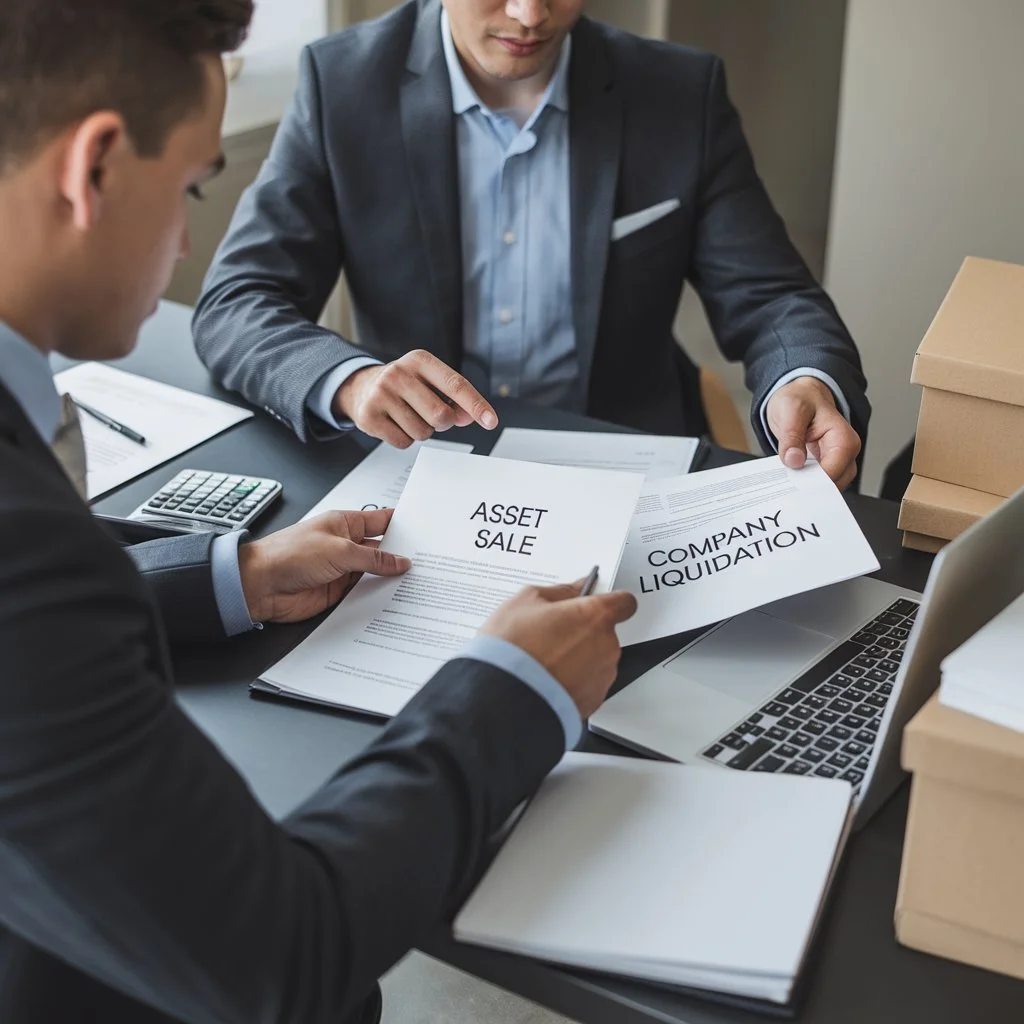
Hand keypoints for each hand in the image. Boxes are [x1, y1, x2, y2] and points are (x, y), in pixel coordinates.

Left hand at [238, 509, 409, 623]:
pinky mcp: (338, 590)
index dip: (402, 524)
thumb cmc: (288, 554)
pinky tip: (393, 598)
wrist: (260, 585)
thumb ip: (373, 559)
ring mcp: (342, 568)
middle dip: (401, 555)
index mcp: (345, 524)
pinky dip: (377, 595)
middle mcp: (345, 545)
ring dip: (390, 578)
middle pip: (382, 549)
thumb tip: (399, 561)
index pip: (381, 521)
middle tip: (427, 561)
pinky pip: (364, 592)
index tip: (425, 530)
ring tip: (416, 582)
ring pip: (375, 573)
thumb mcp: (339, 551)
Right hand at [334, 350, 497, 447]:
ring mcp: (381, 394)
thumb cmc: (404, 386)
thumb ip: (453, 399)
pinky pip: (404, 442)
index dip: (476, 405)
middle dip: (443, 423)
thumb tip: (469, 418)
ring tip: (408, 415)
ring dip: (422, 431)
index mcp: (419, 360)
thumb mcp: (429, 382)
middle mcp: (398, 373)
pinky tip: (395, 423)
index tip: (491, 421)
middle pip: (441, 416)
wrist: (361, 387)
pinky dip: (405, 438)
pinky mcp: (369, 416)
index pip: (455, 385)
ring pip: (423, 433)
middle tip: (430, 414)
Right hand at [479, 580, 638, 718]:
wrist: (503, 698)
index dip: (610, 601)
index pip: (624, 602)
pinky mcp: (593, 701)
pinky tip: (547, 678)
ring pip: (596, 658)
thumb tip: (574, 589)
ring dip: (578, 657)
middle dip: (582, 632)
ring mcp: (602, 675)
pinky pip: (587, 683)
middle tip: (551, 635)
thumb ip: (559, 591)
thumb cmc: (512, 650)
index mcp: (594, 616)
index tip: (595, 603)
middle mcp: (606, 645)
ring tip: (544, 660)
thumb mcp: (525, 601)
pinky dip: (573, 680)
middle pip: (604, 632)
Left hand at [765, 377, 860, 490]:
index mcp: (842, 436)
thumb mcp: (790, 410)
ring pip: (829, 485)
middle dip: (813, 488)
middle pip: (836, 482)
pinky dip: (806, 484)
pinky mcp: (825, 465)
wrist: (800, 395)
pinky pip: (819, 481)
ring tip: (789, 485)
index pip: (835, 468)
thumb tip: (793, 460)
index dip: (816, 480)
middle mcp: (845, 450)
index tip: (796, 485)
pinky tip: (791, 482)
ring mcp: (837, 459)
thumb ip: (791, 435)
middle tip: (789, 489)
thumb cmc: (800, 399)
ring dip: (809, 488)